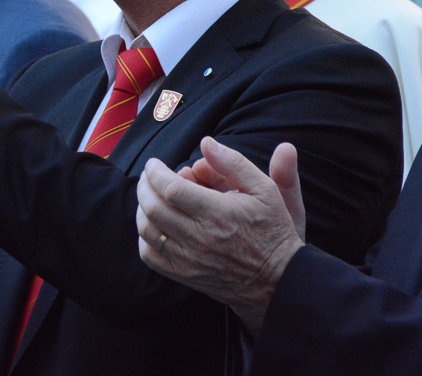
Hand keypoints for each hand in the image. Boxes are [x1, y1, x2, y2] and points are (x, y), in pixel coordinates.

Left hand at [135, 138, 304, 336]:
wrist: (278, 279)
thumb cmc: (271, 229)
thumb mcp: (265, 189)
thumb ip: (234, 163)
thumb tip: (206, 142)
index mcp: (219, 214)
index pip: (171, 189)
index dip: (156, 173)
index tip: (154, 164)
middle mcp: (200, 239)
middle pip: (154, 208)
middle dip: (145, 186)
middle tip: (149, 176)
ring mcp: (190, 260)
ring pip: (148, 231)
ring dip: (142, 208)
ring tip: (150, 196)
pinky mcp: (185, 275)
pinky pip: (151, 256)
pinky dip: (144, 236)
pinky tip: (154, 223)